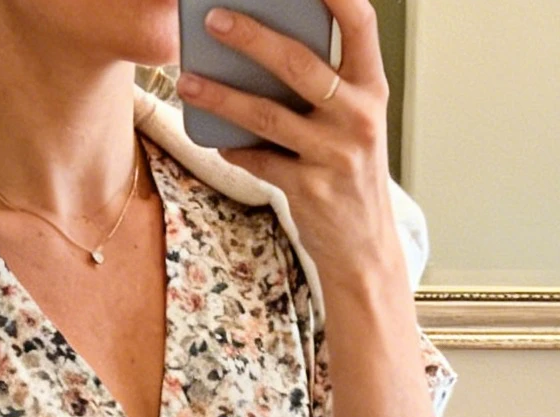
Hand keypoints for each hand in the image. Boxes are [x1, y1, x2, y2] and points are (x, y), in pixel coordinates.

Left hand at [176, 0, 398, 283]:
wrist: (364, 249)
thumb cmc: (350, 174)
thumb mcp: (353, 122)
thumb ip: (326, 84)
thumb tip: (264, 48)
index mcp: (372, 89)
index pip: (360, 23)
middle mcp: (358, 117)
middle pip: (298, 63)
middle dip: (250, 36)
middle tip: (212, 18)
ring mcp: (334, 155)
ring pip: (266, 114)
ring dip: (220, 96)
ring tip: (187, 81)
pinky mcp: (309, 190)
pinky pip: (258, 160)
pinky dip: (234, 149)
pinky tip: (216, 140)